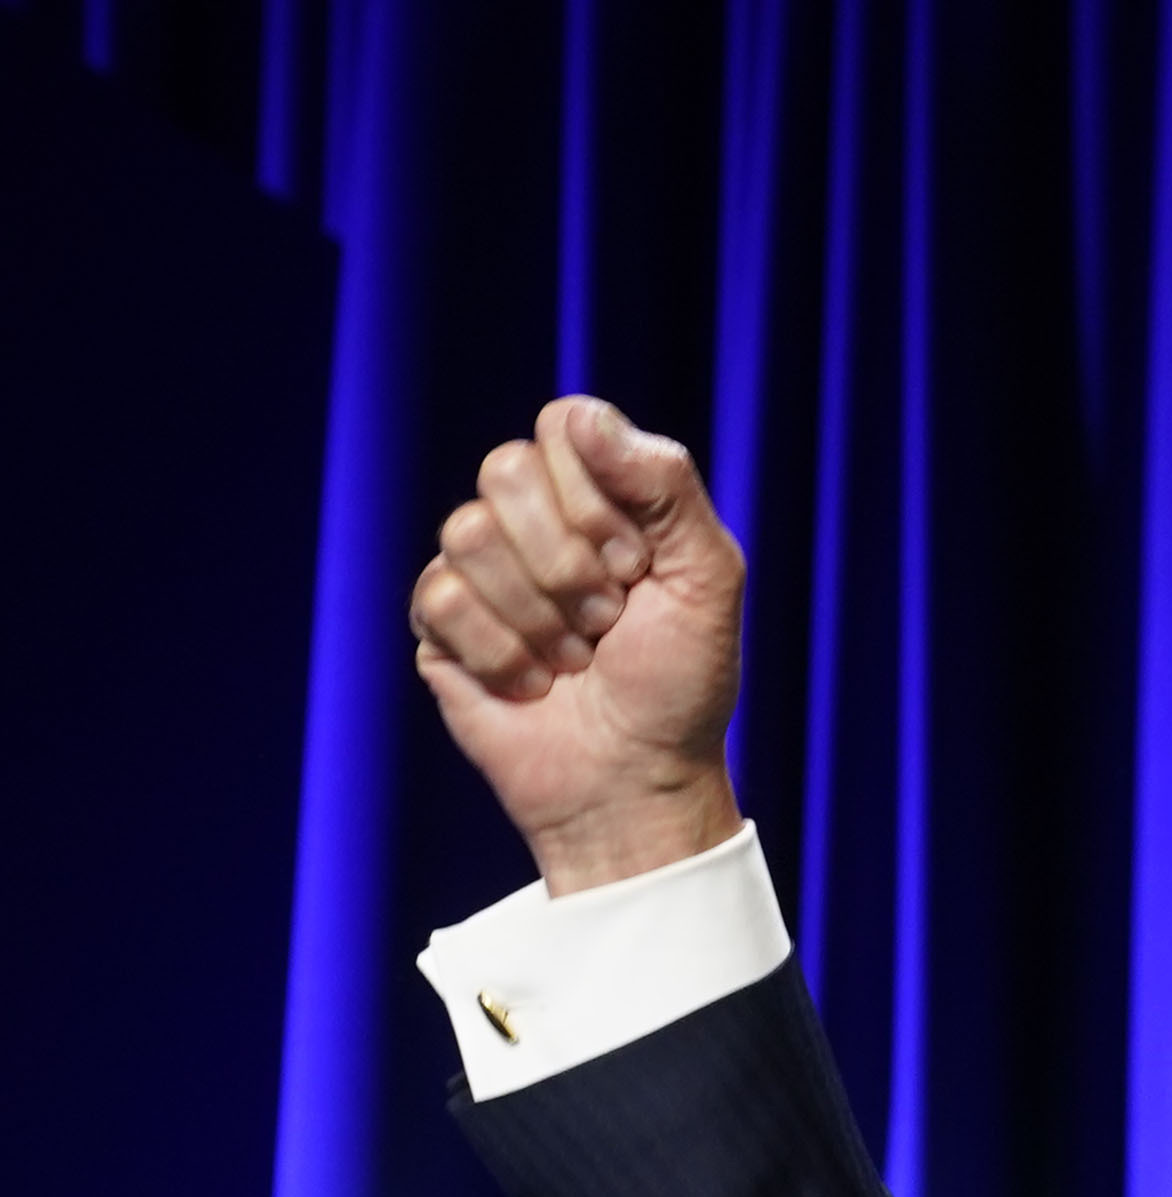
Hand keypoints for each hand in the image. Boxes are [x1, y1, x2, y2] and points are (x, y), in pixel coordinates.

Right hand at [406, 397, 747, 891]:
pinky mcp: (438, 621)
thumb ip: (665, 485)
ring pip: (466, 533)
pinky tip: (531, 684)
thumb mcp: (707, 577)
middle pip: (504, 469)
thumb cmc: (681, 684)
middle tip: (608, 619)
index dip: (597, 498)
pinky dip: (500, 652)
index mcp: (600, 495)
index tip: (639, 565)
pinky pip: (439, 597)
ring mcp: (480, 568)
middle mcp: (533, 520)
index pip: (564, 427)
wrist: (635, 778)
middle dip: (569, 560)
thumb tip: (583, 417)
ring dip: (539, 614)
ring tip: (574, 657)